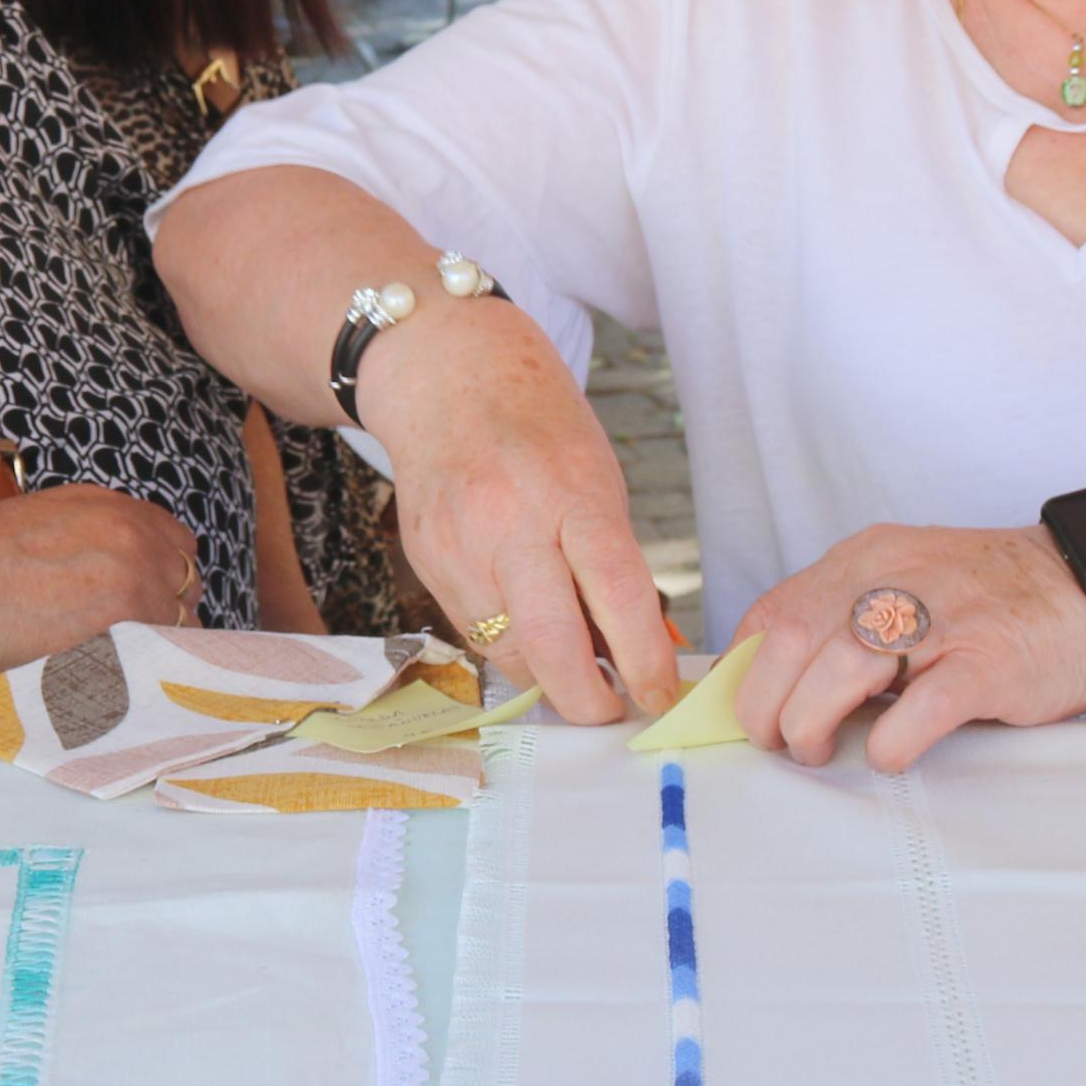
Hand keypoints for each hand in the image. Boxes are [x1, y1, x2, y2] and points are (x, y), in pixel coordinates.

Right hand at [0, 482, 202, 671]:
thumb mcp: (36, 523)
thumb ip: (88, 540)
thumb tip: (112, 579)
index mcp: (110, 507)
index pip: (179, 544)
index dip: (163, 578)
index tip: (144, 604)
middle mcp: (130, 537)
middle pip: (187, 587)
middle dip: (165, 614)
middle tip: (126, 644)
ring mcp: (131, 582)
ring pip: (181, 629)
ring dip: (157, 649)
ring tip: (112, 668)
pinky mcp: (122, 628)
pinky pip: (158, 660)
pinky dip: (142, 678)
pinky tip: (108, 685)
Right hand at [360, 304, 676, 724]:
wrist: (444, 374)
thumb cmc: (538, 424)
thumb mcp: (597, 479)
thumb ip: (610, 563)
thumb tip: (629, 649)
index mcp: (569, 492)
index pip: (615, 593)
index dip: (643, 659)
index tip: (660, 694)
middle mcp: (507, 522)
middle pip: (550, 642)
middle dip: (586, 698)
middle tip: (611, 711)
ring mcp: (458, 546)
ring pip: (507, 649)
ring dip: (546, 674)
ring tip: (573, 664)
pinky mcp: (424, 561)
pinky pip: (474, 629)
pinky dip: (508, 642)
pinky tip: (527, 624)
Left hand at [731, 521, 1085, 771]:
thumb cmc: (992, 605)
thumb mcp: (906, 586)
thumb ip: (847, 620)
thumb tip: (778, 687)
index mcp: (869, 557)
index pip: (775, 610)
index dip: (745, 670)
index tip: (744, 710)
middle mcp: (897, 576)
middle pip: (794, 638)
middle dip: (765, 703)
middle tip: (778, 743)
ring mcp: (946, 616)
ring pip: (843, 665)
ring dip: (812, 721)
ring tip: (818, 752)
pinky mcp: (990, 660)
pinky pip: (924, 705)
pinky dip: (892, 740)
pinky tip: (890, 756)